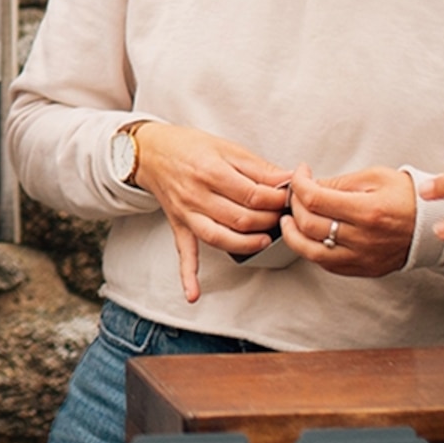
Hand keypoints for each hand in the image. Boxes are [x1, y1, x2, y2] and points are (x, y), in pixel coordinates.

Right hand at [129, 124, 291, 305]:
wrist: (152, 152)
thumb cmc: (191, 148)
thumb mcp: (228, 148)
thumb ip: (259, 167)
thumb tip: (291, 178)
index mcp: (211, 171)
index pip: (253, 195)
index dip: (277, 200)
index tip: (290, 198)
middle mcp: (197, 195)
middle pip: (241, 219)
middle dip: (268, 220)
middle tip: (282, 216)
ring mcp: (187, 214)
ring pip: (220, 238)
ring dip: (246, 244)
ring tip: (264, 240)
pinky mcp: (179, 226)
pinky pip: (183, 253)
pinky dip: (187, 276)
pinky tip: (194, 294)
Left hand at [278, 168, 417, 277]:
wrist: (432, 223)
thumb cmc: (407, 197)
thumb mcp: (375, 177)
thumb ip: (340, 182)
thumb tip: (310, 185)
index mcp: (368, 211)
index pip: (315, 199)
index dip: (299, 184)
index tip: (300, 175)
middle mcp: (364, 237)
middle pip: (309, 224)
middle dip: (295, 205)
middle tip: (296, 194)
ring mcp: (363, 257)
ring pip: (312, 252)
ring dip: (293, 235)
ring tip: (289, 220)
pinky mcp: (364, 268)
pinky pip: (327, 264)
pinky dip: (311, 250)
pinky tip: (309, 236)